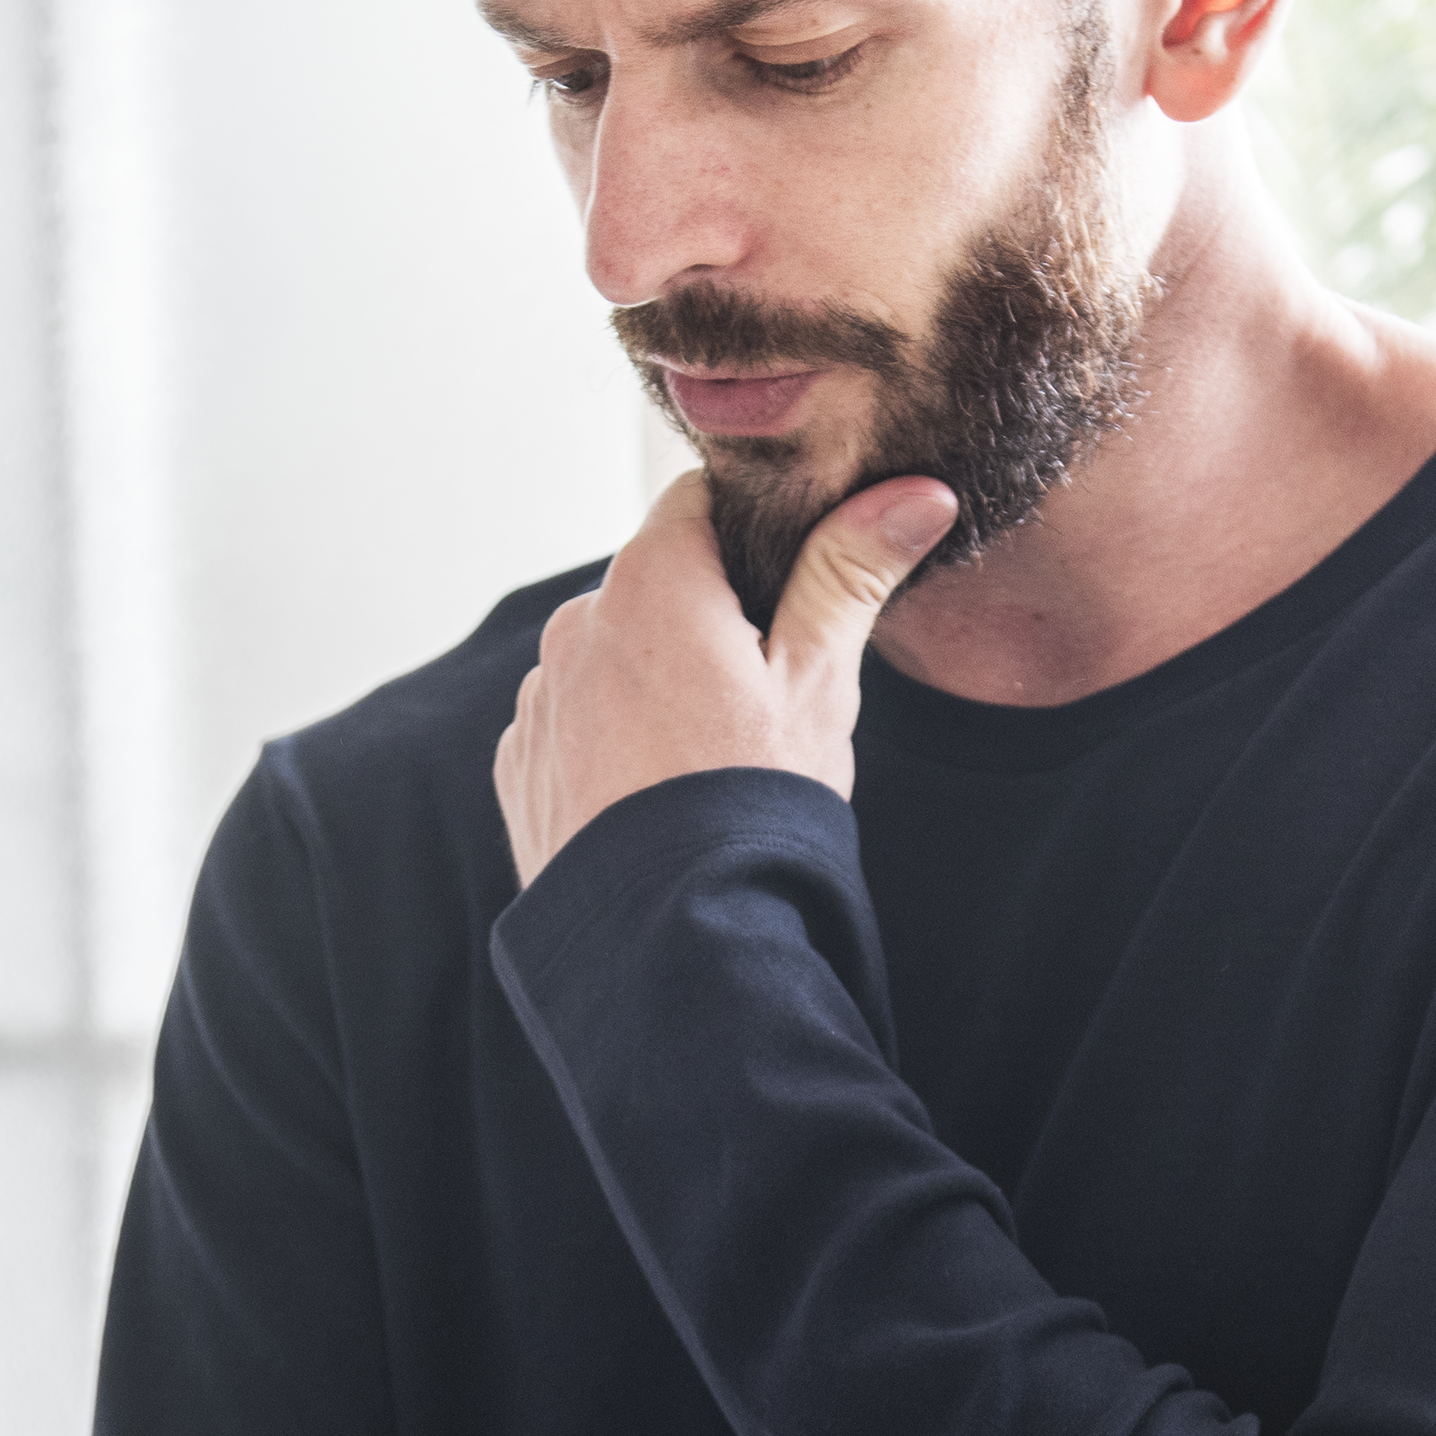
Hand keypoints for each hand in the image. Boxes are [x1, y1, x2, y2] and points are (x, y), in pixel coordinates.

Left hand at [490, 466, 958, 888]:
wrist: (672, 942)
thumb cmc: (754, 800)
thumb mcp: (819, 680)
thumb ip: (851, 573)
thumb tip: (915, 493)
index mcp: (650, 583)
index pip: (697, 501)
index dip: (752, 532)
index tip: (789, 585)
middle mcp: (574, 625)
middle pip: (654, 585)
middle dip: (706, 617)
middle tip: (764, 693)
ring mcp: (538, 699)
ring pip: (611, 657)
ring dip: (654, 680)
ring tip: (709, 758)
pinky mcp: (519, 765)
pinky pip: (574, 723)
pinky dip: (611, 741)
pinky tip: (659, 794)